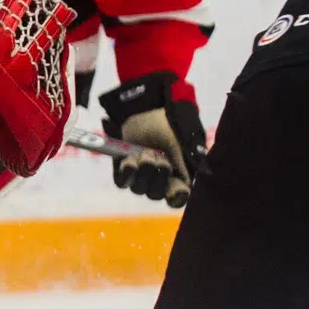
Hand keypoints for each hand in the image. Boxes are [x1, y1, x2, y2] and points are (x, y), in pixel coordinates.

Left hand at [99, 71, 206, 207]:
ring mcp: (138, 177)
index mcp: (175, 177)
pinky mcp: (122, 170)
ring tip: (146, 152)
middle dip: (158, 175)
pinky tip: (130, 160)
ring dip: (143, 170)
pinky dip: (127, 171)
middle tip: (160, 157)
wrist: (146, 109)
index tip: (177, 190)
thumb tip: (187, 185)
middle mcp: (157, 182)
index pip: (176, 198)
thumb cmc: (166, 127)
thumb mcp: (176, 144)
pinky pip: (122, 181)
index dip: (176, 197)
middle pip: (155, 194)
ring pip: (139, 188)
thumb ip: (181, 165)